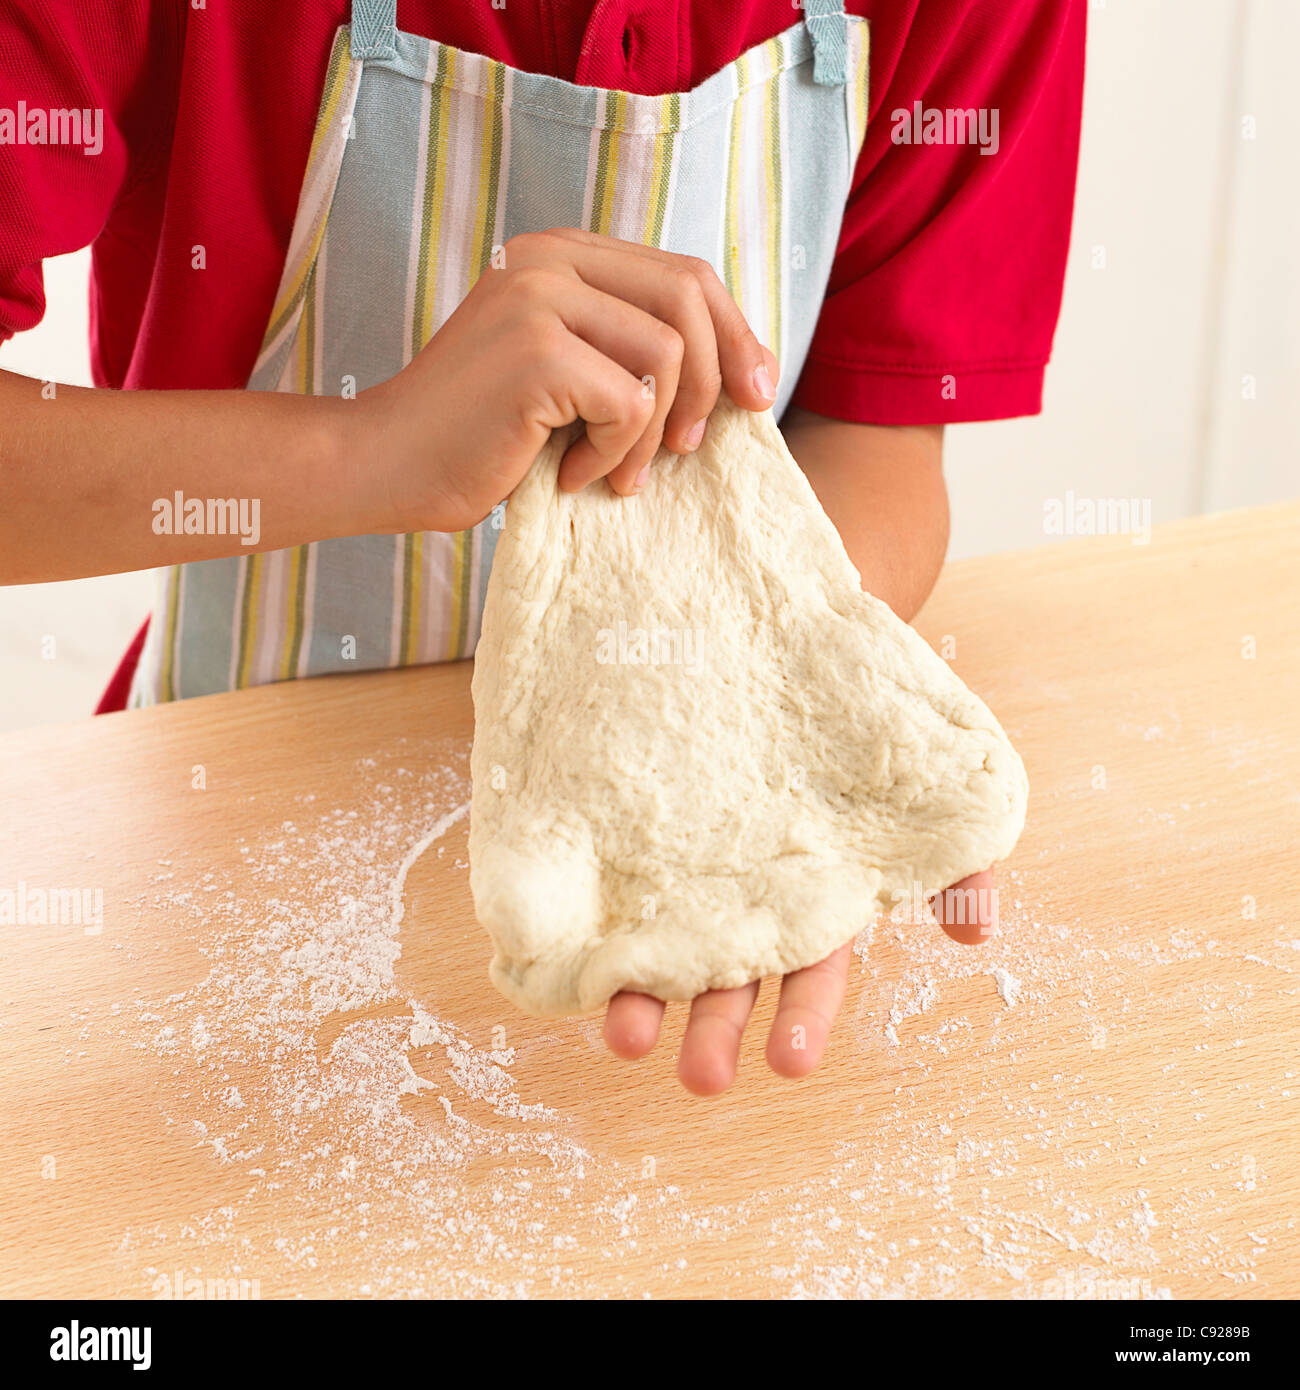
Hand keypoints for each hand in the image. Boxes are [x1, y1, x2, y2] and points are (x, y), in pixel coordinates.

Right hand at [350, 228, 779, 534]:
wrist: (387, 463)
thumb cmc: (481, 435)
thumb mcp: (567, 377)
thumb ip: (628, 349)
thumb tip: (741, 370)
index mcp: (560, 255)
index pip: (684, 274)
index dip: (735, 333)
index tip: (756, 393)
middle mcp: (550, 259)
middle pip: (689, 296)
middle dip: (715, 378)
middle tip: (691, 446)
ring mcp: (540, 297)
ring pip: (668, 354)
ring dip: (654, 433)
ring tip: (618, 473)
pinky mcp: (536, 351)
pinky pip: (631, 403)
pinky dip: (616, 454)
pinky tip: (575, 474)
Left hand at [601, 407, 971, 1094]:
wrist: (789, 609)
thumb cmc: (859, 703)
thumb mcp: (916, 773)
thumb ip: (955, 849)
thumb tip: (982, 935)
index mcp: (812, 880)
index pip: (809, 964)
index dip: (799, 1014)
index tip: (783, 1064)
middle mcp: (741, 874)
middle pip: (728, 967)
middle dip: (712, 1022)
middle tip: (695, 1071)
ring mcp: (680, 843)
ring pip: (662, 927)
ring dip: (647, 988)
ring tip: (622, 1033)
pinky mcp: (625, 803)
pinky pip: (599, 854)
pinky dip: (581, 900)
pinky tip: (553, 943)